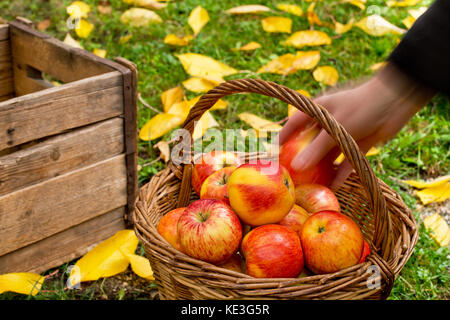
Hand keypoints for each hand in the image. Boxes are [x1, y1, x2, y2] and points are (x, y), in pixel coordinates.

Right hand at [278, 63, 434, 189]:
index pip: (294, 124)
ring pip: (328, 155)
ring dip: (321, 169)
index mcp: (318, 111)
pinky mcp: (358, 144)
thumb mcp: (335, 128)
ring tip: (311, 186)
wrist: (398, 101)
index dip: (283, 138)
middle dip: (302, 159)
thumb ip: (316, 149)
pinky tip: (335, 186)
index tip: (274, 154)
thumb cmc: (361, 106)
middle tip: (292, 176)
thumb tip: (297, 167)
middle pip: (310, 143)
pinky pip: (346, 161)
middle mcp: (328, 123)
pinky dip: (341, 173)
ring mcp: (343, 134)